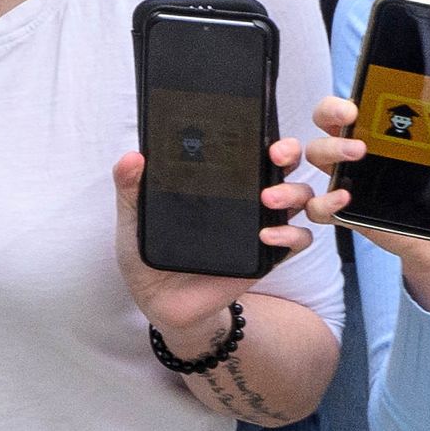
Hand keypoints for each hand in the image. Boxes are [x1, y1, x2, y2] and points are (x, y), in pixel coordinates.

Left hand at [111, 144, 315, 344]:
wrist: (158, 300)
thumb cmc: (148, 252)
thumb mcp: (135, 217)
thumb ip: (130, 187)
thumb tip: (132, 156)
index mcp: (217, 183)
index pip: (247, 150)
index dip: (262, 135)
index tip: (260, 130)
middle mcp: (245, 199)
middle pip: (282, 167)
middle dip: (289, 154)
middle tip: (276, 156)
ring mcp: (260, 225)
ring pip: (298, 200)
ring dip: (293, 193)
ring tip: (267, 198)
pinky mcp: (267, 256)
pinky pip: (297, 240)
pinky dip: (290, 234)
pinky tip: (266, 235)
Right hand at [296, 94, 429, 316]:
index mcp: (388, 134)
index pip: (357, 105)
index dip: (348, 98)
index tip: (359, 102)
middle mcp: (362, 152)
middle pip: (327, 122)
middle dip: (330, 113)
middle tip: (353, 119)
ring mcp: (350, 181)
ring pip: (316, 155)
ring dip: (328, 149)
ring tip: (356, 155)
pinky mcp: (347, 213)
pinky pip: (318, 206)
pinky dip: (324, 201)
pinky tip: (346, 200)